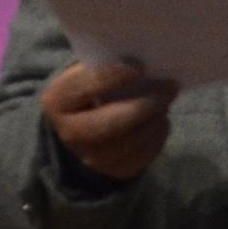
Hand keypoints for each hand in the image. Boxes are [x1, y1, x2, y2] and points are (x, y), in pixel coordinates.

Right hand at [40, 53, 178, 182]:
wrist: (81, 124)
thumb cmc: (91, 87)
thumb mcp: (86, 70)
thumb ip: (105, 63)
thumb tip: (143, 57)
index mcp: (58, 101)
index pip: (87, 88)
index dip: (115, 76)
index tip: (140, 66)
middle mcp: (70, 134)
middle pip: (110, 124)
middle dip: (143, 106)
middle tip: (168, 88)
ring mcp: (92, 158)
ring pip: (130, 143)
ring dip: (154, 120)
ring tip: (166, 102)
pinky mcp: (114, 171)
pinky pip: (142, 157)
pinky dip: (157, 137)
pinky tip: (161, 121)